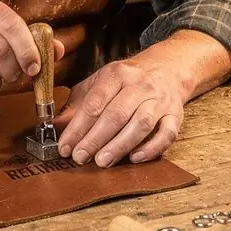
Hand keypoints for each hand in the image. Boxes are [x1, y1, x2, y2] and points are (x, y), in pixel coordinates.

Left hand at [56, 52, 183, 167]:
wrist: (166, 69)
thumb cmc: (126, 82)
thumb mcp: (98, 84)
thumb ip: (77, 105)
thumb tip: (55, 127)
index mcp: (117, 74)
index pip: (95, 102)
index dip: (78, 127)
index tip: (65, 146)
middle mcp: (140, 85)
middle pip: (116, 114)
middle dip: (95, 139)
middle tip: (80, 157)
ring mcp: (160, 100)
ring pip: (141, 124)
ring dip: (120, 145)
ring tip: (102, 161)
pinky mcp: (175, 115)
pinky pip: (167, 133)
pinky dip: (152, 147)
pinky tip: (135, 158)